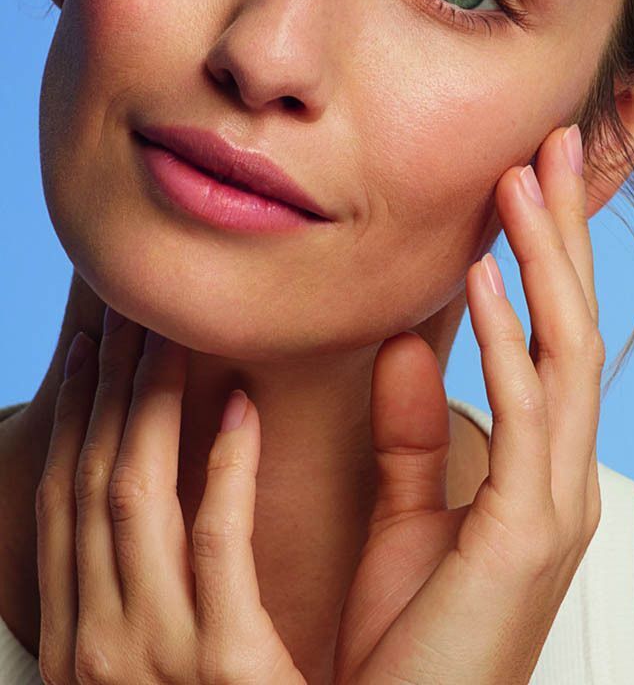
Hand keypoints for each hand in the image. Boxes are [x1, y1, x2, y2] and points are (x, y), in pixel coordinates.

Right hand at [35, 312, 305, 682]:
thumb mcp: (162, 655)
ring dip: (151, 403)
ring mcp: (155, 658)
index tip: (96, 340)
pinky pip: (217, 543)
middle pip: (92, 480)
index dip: (78, 412)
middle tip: (129, 306)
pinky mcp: (226, 667)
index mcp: (84, 638)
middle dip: (105, 387)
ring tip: (174, 331)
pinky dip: (224, 468)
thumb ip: (161, 577)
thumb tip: (174, 484)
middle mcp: (99, 644)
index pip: (69, 498)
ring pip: (136, 495)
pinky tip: (244, 403)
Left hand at [332, 122, 603, 684]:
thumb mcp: (408, 518)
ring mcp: (557, 504)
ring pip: (566, 354)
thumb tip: (403, 345)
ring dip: (544, 262)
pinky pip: (527, 416)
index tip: (526, 178)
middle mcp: (563, 476)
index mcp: (540, 471)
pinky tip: (483, 275)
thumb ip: (412, 433)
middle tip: (554, 142)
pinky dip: (509, 341)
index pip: (551, 339)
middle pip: (573, 326)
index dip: (543, 257)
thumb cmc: (409, 642)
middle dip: (562, 234)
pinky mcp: (530, 535)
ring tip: (524, 179)